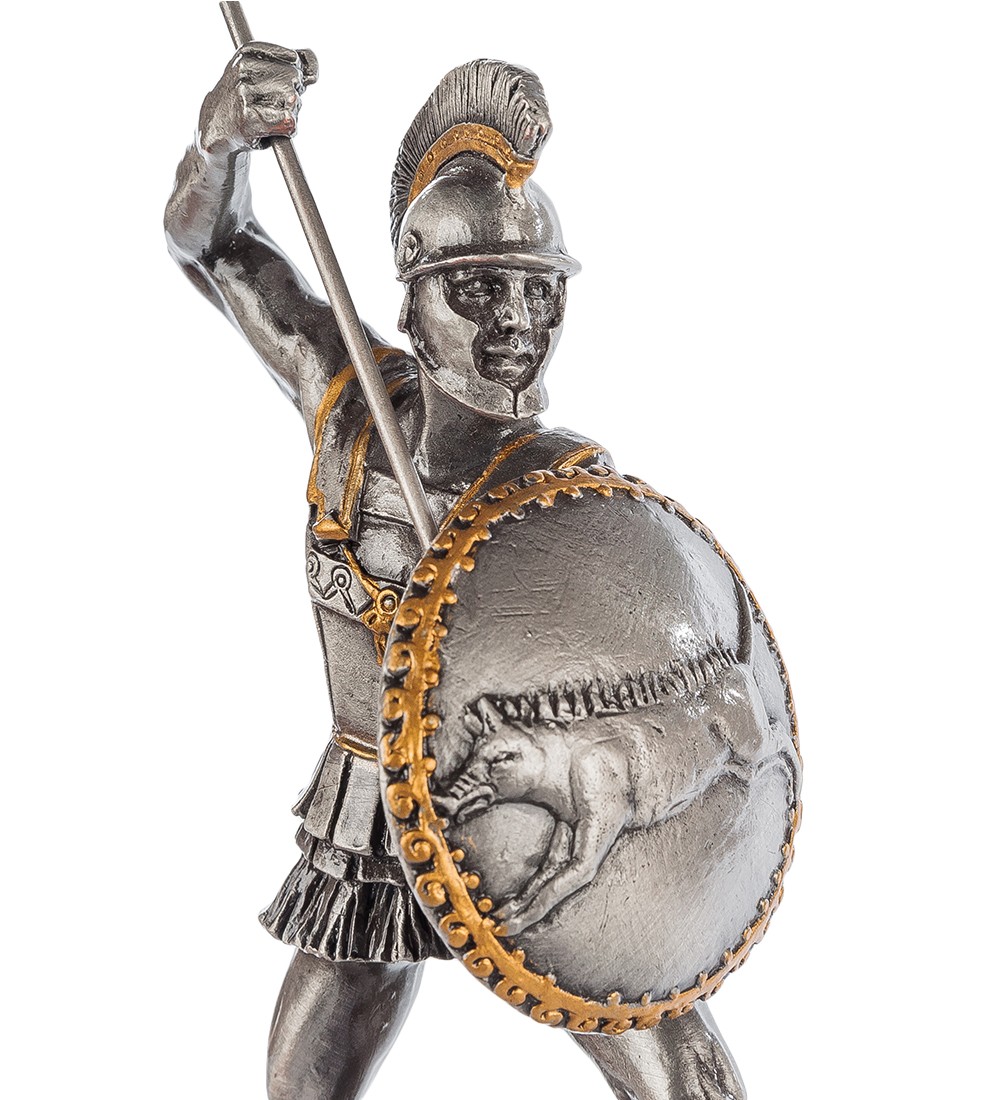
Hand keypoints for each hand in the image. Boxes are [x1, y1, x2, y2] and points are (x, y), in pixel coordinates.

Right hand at [199, 42, 317, 154]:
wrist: (218, 126)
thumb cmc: (247, 99)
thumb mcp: (265, 72)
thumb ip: (295, 63)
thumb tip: (313, 67)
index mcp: (248, 53)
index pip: (294, 59)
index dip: (295, 75)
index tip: (281, 84)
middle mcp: (243, 70)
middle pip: (295, 79)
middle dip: (293, 94)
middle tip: (275, 104)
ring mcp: (244, 94)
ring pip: (293, 101)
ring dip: (291, 113)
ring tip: (272, 116)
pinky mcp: (249, 120)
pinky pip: (289, 122)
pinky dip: (289, 129)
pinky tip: (275, 129)